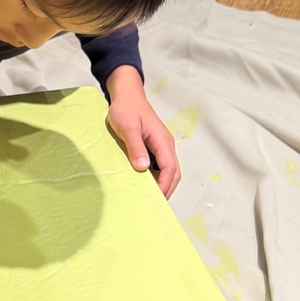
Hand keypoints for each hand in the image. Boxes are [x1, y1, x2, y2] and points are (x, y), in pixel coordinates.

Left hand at [106, 69, 180, 197]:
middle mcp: (165, 145)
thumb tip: (143, 168)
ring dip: (162, 184)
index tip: (156, 199)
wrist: (126, 94)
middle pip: (173, 172)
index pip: (170, 168)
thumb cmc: (126, 108)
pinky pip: (159, 166)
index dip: (165, 185)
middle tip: (154, 205)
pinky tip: (144, 184)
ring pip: (167, 170)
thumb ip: (136, 147)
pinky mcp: (153, 147)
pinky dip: (155, 177)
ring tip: (149, 198)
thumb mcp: (128, 127)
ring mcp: (160, 146)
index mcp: (162, 140)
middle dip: (166, 189)